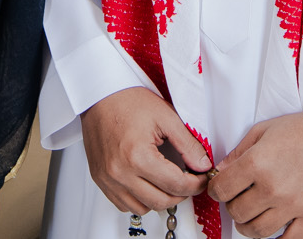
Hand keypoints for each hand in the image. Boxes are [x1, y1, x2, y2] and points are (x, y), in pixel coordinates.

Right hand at [81, 86, 212, 214]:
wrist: (98, 94)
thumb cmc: (128, 101)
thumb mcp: (166, 117)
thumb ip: (188, 145)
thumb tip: (203, 166)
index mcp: (137, 156)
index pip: (176, 185)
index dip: (196, 185)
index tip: (202, 178)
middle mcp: (119, 172)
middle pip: (161, 201)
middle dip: (181, 194)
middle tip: (189, 181)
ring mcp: (107, 178)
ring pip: (142, 208)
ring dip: (159, 199)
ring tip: (167, 182)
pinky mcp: (100, 179)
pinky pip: (123, 204)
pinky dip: (139, 200)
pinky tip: (147, 183)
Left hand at [206, 113, 302, 238]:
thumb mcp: (264, 130)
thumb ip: (239, 152)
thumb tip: (222, 170)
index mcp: (257, 164)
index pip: (222, 189)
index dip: (216, 189)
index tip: (220, 188)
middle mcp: (272, 188)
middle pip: (237, 212)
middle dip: (232, 206)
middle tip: (237, 198)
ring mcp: (292, 205)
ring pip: (257, 231)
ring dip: (248, 225)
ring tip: (252, 214)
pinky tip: (273, 227)